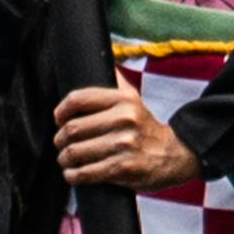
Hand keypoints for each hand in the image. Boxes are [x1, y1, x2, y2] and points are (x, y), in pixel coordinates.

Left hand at [56, 85, 196, 193]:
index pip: (77, 99)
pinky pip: (84, 173)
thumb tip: (100, 58)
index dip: (61, 111)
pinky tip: (74, 173)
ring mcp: (124, 145)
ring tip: (67, 159)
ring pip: (75, 152)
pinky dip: (73, 175)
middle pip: (72, 128)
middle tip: (62, 144)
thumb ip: (115, 80)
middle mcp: (124, 119)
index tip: (59, 120)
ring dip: (64, 158)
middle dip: (60, 139)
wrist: (174, 154)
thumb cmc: (145, 127)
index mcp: (124, 99)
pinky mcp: (122, 168)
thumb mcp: (134, 99)